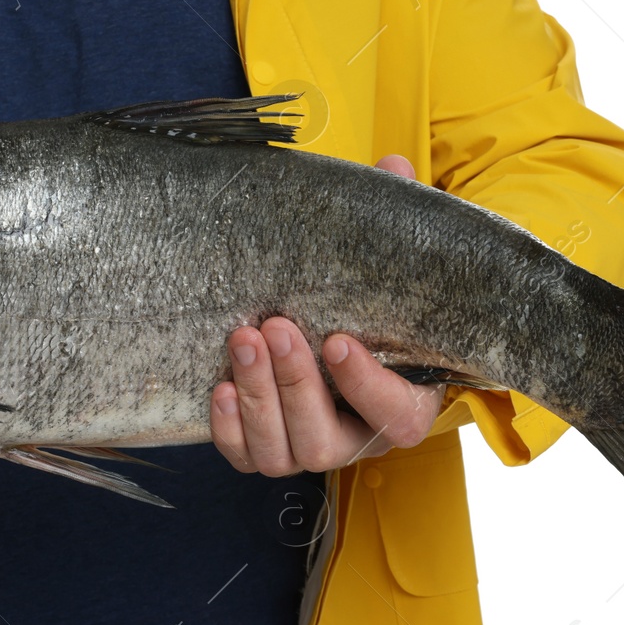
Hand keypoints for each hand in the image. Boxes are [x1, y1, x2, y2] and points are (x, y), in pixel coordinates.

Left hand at [209, 155, 445, 476]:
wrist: (335, 328)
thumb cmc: (368, 304)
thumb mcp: (389, 268)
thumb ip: (395, 225)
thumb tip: (391, 168)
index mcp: (405, 402)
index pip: (397, 415)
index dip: (367, 386)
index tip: (339, 340)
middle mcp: (358, 437)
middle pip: (327, 441)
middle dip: (295, 385)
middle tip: (273, 325)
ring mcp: (309, 445)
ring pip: (283, 453)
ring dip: (258, 399)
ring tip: (242, 337)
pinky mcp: (267, 446)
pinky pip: (244, 457)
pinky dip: (229, 429)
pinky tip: (218, 388)